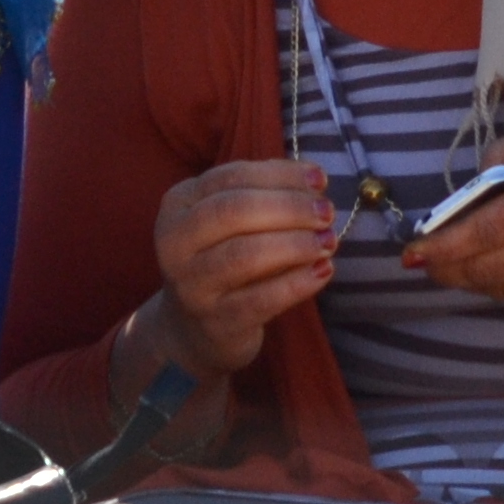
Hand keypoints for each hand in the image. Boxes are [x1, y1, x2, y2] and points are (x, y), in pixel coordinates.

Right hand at [142, 156, 334, 380]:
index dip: (280, 175)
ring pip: (245, 255)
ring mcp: (192, 287)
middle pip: (234, 212)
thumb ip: (266, 193)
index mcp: (178, 205)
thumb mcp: (232, 219)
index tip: (321, 179)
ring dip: (295, 244)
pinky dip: (297, 283)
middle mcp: (175, 244)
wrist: (196, 328)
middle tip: (326, 212)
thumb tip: (314, 179)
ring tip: (328, 240)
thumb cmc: (224, 257)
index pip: (231, 177)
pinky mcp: (216, 323)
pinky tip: (323, 270)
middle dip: (289, 207)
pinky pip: (261, 300)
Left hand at [406, 117, 503, 305]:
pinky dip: (499, 283)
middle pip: (485, 268)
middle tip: (421, 260)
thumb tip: (476, 179)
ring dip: (467, 280)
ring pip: (502, 286)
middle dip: (445, 268)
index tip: (412, 249)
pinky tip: (486, 269)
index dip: (442, 245)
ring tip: (446, 265)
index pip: (483, 232)